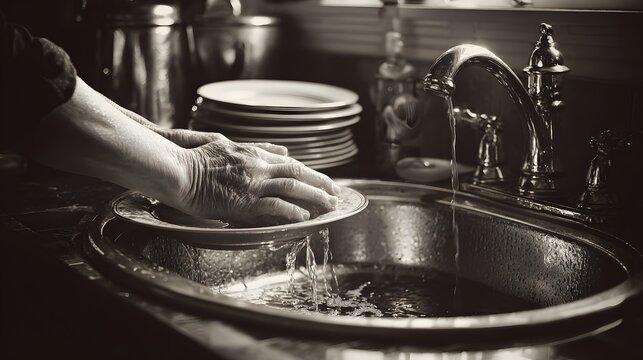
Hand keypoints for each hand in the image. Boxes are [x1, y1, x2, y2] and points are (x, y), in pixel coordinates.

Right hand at [171, 135, 340, 225]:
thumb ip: (253, 147)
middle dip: (319, 182)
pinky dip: (292, 211)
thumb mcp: (223, 142)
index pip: (287, 162)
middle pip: (296, 173)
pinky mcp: (244, 201)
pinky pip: (275, 206)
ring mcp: (252, 184)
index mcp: (251, 153)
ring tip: (330, 205)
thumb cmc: (192, 157)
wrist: (176, 169)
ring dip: (315, 196)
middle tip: (335, 192)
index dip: (307, 171)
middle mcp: (256, 166)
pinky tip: (304, 218)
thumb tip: (279, 149)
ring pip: (292, 188)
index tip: (320, 179)